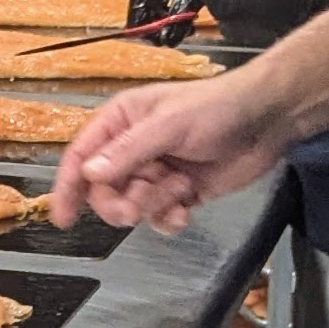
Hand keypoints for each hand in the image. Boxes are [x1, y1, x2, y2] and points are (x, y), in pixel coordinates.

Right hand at [50, 71, 290, 232]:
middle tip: (138, 205)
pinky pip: (159, 218)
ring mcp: (156, 173)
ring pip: (132, 206)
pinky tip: (187, 207)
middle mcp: (133, 149)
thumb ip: (127, 151)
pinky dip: (170, 219)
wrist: (266, 121)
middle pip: (104, 190)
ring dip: (153, 205)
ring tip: (179, 189)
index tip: (63, 217)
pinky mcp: (179, 193)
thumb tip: (88, 174)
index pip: (82, 156)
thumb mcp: (168, 125)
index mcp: (121, 122)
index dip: (67, 187)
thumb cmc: (216, 108)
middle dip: (120, 202)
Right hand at [126, 0, 200, 43]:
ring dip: (172, 22)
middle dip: (162, 28)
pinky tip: (192, 17)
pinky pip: (168, 3)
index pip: (135, 14)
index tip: (162, 44)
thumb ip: (178, 19)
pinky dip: (178, 13)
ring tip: (189, 27)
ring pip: (159, 10)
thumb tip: (167, 42)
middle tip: (180, 37)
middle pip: (146, 13)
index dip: (146, 32)